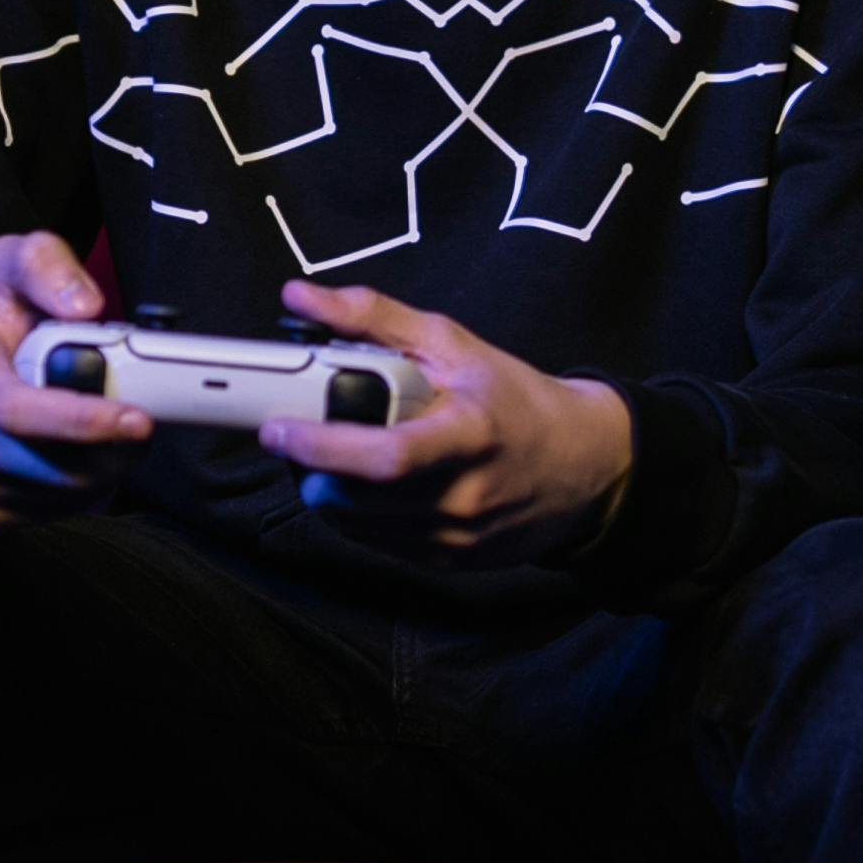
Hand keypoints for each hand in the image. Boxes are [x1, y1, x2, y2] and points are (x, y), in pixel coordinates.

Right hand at [0, 232, 152, 527]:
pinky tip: (82, 454)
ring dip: (108, 467)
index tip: (138, 418)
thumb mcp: (10, 265)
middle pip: (54, 463)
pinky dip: (86, 489)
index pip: (19, 411)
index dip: (83, 421)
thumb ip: (46, 265)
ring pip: (64, 494)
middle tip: (140, 418)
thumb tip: (84, 305)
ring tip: (111, 430)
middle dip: (114, 447)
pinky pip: (54, 513)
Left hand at [270, 280, 634, 556]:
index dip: (321, 447)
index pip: (384, 457)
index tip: (277, 427)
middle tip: (294, 439)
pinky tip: (371, 485)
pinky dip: (358, 515)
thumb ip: (375, 318)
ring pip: (356, 527)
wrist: (585, 465)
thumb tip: (301, 298)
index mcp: (469, 434)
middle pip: (356, 500)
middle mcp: (464, 496)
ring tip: (334, 456)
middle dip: (310, 469)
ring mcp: (456, 538)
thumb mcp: (453, 345)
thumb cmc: (515, 400)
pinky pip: (378, 544)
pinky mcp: (450, 563)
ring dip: (328, 492)